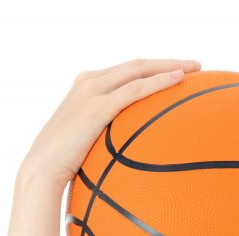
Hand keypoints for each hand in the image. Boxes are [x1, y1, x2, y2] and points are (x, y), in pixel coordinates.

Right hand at [18, 58, 200, 193]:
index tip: (180, 71)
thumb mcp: (90, 139)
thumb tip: (133, 148)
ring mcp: (91, 92)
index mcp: (87, 86)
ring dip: (170, 67)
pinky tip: (178, 80)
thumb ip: (109, 133)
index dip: (155, 68)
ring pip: (139, 71)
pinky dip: (158, 82)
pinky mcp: (96, 107)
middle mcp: (88, 82)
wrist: (41, 170)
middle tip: (197, 66)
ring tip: (196, 68)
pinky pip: (135, 90)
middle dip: (169, 62)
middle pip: (137, 65)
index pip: (128, 71)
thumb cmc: (67, 163)